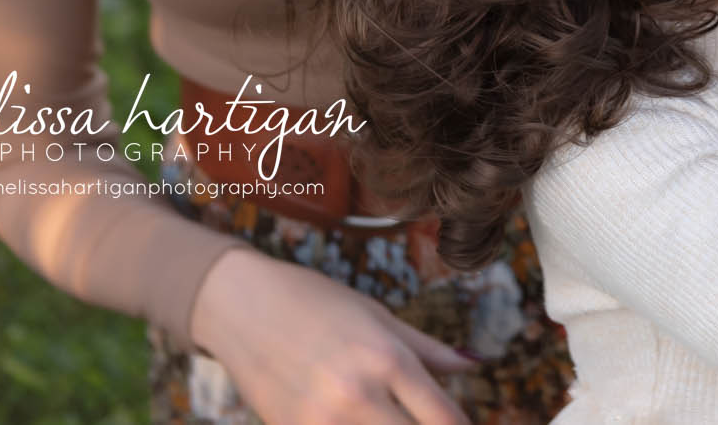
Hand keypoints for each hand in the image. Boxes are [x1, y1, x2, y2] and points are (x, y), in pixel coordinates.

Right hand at [188, 245, 474, 423]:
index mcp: (387, 359)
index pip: (444, 418)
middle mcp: (357, 395)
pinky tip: (362, 420)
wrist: (242, 307)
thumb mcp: (379, 317)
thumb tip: (476, 364)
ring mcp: (320, 422)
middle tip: (426, 421)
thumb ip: (430, 350)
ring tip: (390, 414)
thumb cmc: (318, 303)